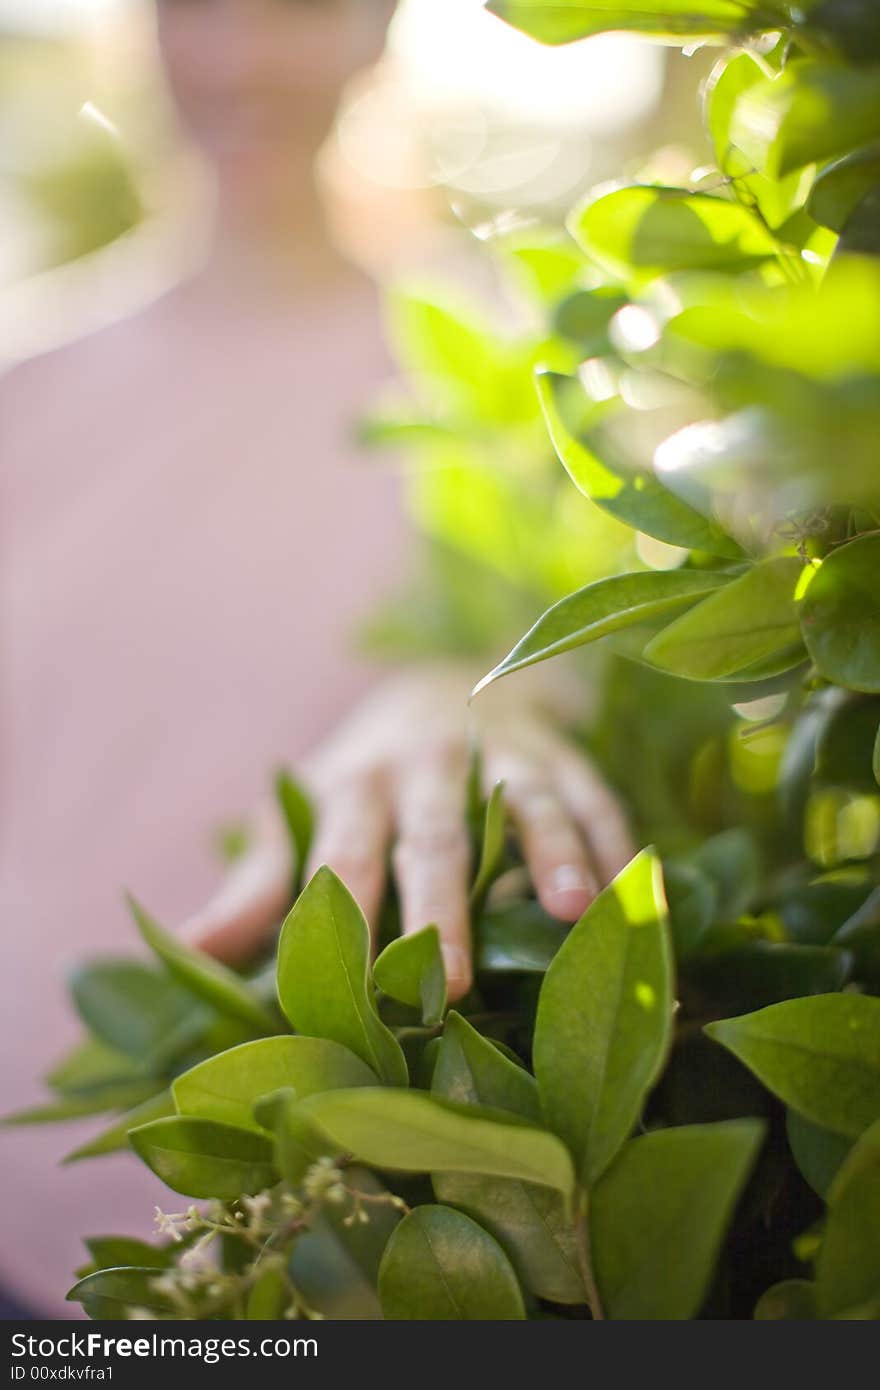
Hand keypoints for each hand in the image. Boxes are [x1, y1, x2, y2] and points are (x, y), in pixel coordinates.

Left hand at [180, 662, 635, 1000]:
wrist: (439, 687)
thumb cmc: (361, 781)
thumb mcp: (303, 817)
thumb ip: (259, 885)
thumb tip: (184, 950)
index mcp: (355, 786)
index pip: (346, 855)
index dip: (350, 915)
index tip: (357, 983)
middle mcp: (426, 763)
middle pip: (435, 834)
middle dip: (446, 904)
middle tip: (457, 980)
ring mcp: (500, 752)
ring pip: (527, 801)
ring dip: (550, 852)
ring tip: (572, 910)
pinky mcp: (561, 753)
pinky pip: (594, 795)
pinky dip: (614, 840)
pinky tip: (633, 889)